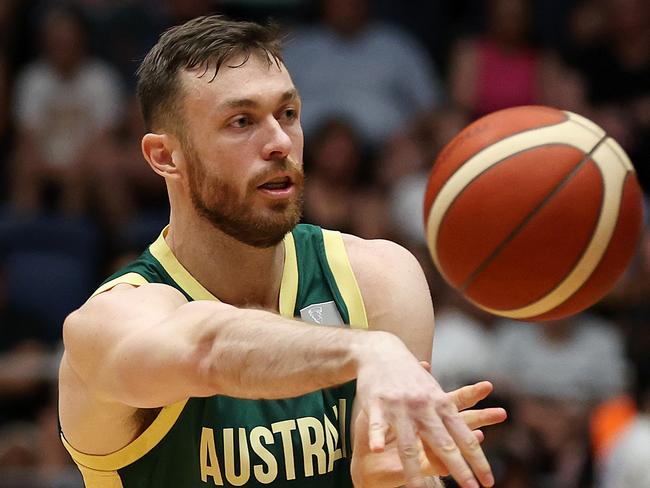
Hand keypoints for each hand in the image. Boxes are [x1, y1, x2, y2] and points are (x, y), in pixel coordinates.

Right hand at [351, 380, 506, 487]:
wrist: (380, 351)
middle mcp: (424, 407)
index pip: (463, 436)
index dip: (477, 459)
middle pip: (442, 442)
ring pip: (408, 442)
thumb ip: (451, 415)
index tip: (488, 481)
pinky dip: (377, 437)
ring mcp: (400, 406)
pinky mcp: (377, 404)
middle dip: (458, 467)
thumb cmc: (410, 375)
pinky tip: (377, 450)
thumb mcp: (434, 391)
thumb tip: (478, 436)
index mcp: (441, 404)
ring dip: (413, 469)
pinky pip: (377, 424)